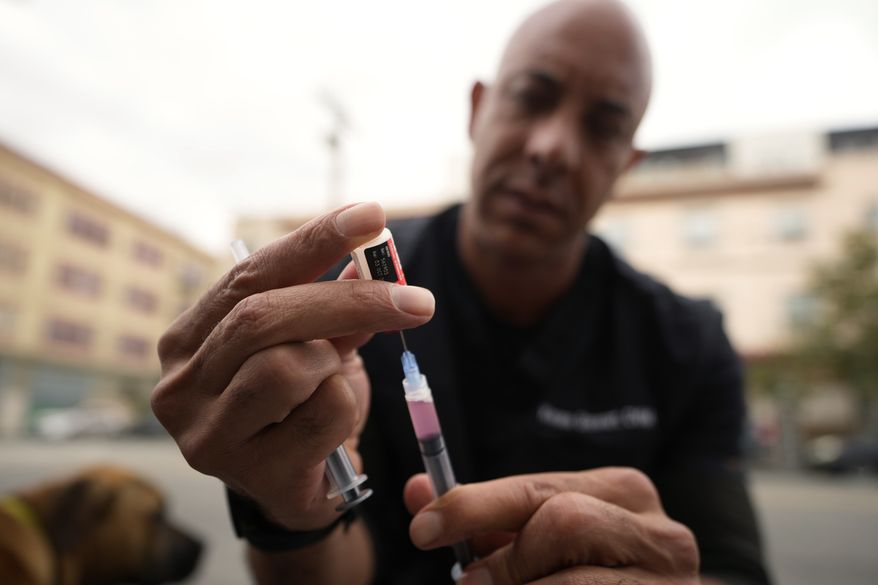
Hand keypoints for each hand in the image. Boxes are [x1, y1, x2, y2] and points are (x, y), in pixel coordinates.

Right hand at [152, 202, 434, 530]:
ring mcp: (207, 435)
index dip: (312, 241)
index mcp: (188, 340)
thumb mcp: (317, 345)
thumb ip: (334, 305)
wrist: (303, 489)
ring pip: (286, 366)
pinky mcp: (249, 474)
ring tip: (340, 374)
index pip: (248, 275)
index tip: (371, 215)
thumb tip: (372, 254)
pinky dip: (347, 405)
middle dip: (348, 299)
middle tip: (414, 298)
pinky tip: (336, 423)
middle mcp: (181, 386)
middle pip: (264, 317)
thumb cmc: (302, 407)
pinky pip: (321, 413)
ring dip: (336, 361)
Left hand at [404, 468, 698, 583]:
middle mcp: (660, 531)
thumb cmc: (588, 578)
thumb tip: (417, 491)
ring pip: (571, 580)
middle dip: (503, 558)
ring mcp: (671, 582)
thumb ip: (485, 519)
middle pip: (563, 521)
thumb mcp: (538, 543)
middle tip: (464, 582)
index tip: (423, 528)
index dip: (475, 505)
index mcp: (624, 493)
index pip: (540, 488)